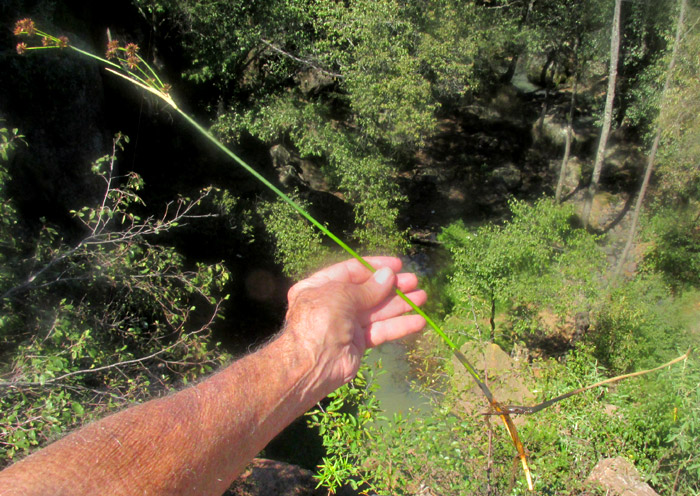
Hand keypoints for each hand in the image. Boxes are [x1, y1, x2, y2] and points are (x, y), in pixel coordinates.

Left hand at [283, 256, 426, 393]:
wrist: (311, 364)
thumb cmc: (321, 320)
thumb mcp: (342, 295)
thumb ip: (368, 288)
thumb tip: (389, 275)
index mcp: (320, 286)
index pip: (351, 270)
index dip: (375, 266)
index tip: (398, 265)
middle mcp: (333, 303)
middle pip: (368, 291)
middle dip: (392, 286)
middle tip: (414, 281)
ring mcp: (346, 324)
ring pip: (377, 311)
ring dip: (400, 304)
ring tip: (422, 297)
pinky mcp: (358, 343)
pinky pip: (381, 331)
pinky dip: (399, 326)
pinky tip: (418, 321)